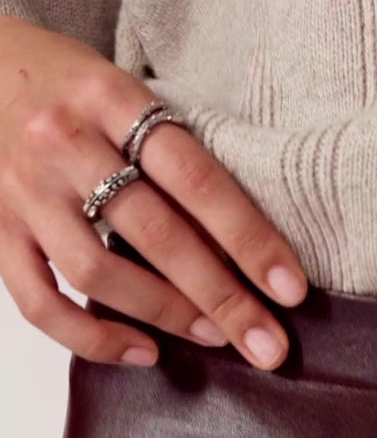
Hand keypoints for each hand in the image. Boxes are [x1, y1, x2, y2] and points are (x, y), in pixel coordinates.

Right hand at [0, 17, 307, 369]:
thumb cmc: (68, 86)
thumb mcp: (124, 93)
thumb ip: (172, 153)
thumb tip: (247, 245)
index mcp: (109, 97)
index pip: (194, 177)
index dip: (248, 238)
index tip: (290, 289)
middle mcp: (62, 141)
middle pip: (155, 234)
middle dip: (222, 297)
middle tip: (267, 344)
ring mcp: (23, 189)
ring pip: (98, 273)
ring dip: (166, 314)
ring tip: (214, 337)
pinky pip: (39, 302)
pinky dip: (92, 339)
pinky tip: (142, 352)